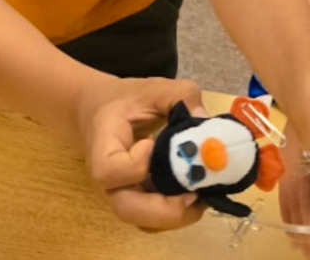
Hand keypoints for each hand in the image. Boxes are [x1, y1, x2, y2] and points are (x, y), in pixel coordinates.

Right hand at [80, 76, 207, 231]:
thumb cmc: (127, 99)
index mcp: (103, 146)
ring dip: (175, 215)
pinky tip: (198, 192)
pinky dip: (177, 212)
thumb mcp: (153, 88)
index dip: (134, 165)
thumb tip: (207, 125)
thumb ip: (181, 97)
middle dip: (165, 209)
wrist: (102, 110)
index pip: (108, 171)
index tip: (151, 143)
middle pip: (126, 209)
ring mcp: (122, 192)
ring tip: (203, 194)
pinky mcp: (138, 198)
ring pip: (143, 221)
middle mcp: (108, 179)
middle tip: (196, 193)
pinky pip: (154, 217)